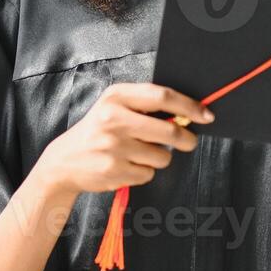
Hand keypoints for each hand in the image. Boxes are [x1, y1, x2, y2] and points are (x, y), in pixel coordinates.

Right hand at [31, 82, 212, 197]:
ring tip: (138, 153)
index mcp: (115, 97)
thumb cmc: (97, 131)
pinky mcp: (114, 170)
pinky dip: (143, 172)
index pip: (161, 96)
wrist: (64, 162)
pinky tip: (126, 166)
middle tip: (188, 141)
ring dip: (159, 158)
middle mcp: (113, 119)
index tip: (207, 115)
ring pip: (162, 156)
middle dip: (186, 139)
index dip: (189, 106)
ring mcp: (113, 146)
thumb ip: (145, 106)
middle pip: (169, 130)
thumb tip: (187, 114)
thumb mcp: (113, 107)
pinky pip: (148, 174)